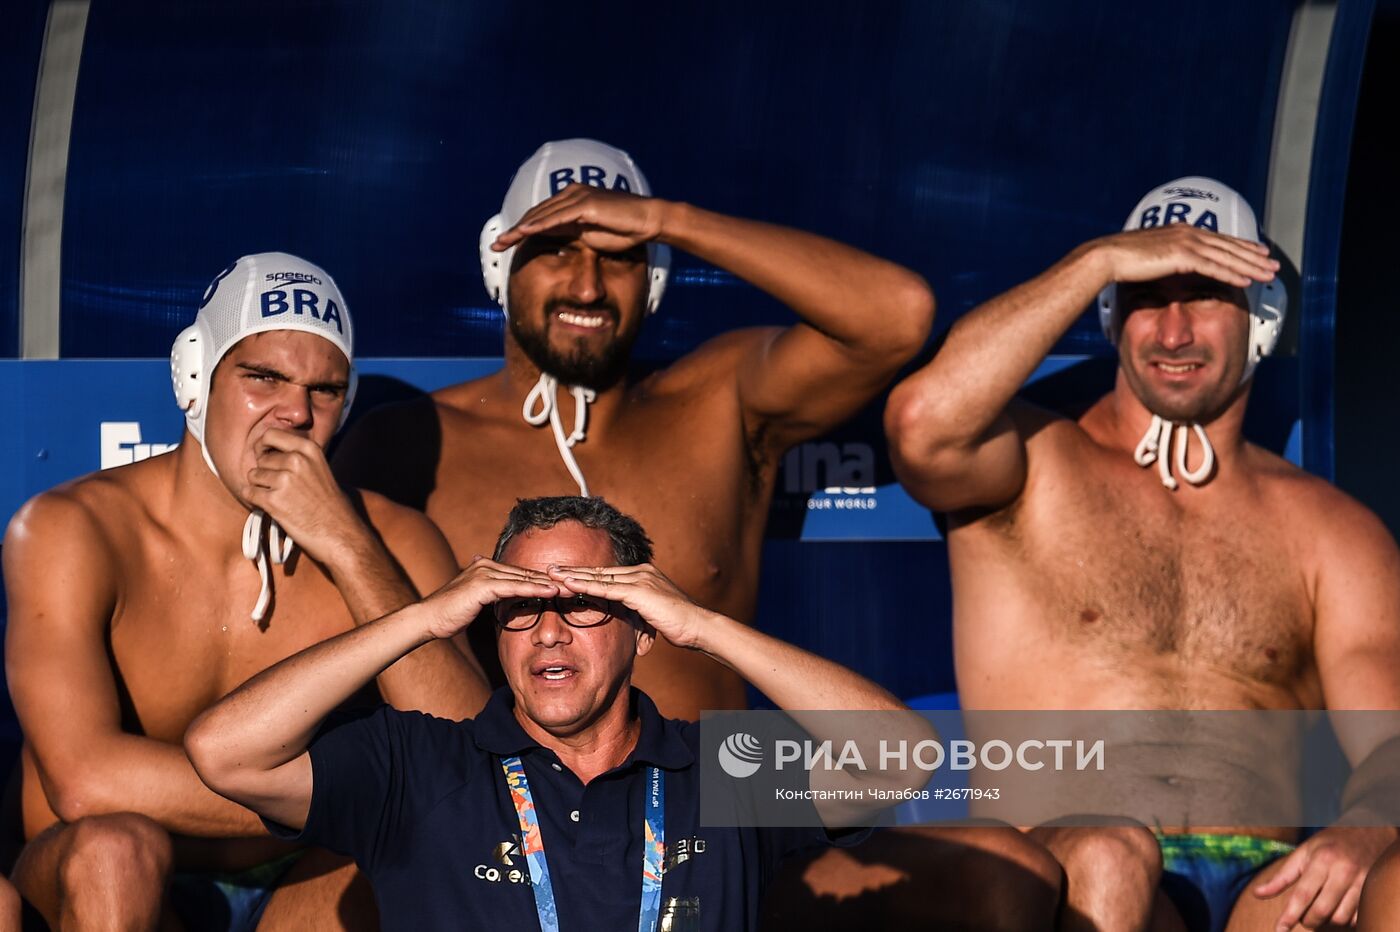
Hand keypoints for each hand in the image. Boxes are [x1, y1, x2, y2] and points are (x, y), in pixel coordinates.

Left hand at [243, 429, 364, 561]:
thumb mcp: (320, 468)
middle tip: (279, 487)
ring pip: (253, 475)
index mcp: (309, 449)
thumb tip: (265, 450)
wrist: (340, 533)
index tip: (264, 456)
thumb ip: (297, 456)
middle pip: (261, 458)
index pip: (271, 434)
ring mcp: (284, 480)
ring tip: (279, 497)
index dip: (263, 445)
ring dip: (260, 487)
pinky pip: (249, 492)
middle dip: (265, 472)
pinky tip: (271, 506)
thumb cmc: (329, 504)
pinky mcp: (273, 501)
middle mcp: (296, 461)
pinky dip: (255, 500)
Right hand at [420, 556, 558, 639]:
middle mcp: (486, 566)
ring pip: (524, 578)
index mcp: (486, 568)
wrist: (427, 619)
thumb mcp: (474, 602)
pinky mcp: (483, 585)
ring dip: (548, 583)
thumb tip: (502, 598)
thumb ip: (489, 596)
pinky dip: (534, 589)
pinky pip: (514, 587)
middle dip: (551, 579)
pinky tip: (551, 592)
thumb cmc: (449, 615)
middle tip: (574, 584)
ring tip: (569, 588)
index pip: (521, 574)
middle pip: (526, 573)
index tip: (563, 586)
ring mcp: (484, 573)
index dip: (542, 580)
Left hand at [492, 183, 667, 253]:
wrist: (648, 221)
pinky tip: (523, 234)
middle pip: (536, 214)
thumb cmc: (624, 229)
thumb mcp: (589, 234)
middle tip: (496, 245)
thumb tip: (551, 239)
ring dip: (519, 229)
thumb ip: (569, 233)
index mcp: (572, 199)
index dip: (521, 230)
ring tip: (502, 242)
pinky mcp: (585, 204)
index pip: (541, 216)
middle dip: (514, 230)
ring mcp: (578, 197)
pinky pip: (556, 218)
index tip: (506, 244)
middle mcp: (572, 193)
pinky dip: (538, 226)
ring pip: (541, 215)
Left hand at [546, 563, 713, 649]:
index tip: (567, 575)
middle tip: (550, 568)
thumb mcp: (656, 617)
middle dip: (574, 570)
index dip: (586, 575)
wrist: (698, 625)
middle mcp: (640, 572)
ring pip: (599, 577)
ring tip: (551, 574)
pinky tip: (569, 585)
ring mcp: (639, 579)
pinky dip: (585, 586)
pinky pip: (606, 588)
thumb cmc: (681, 625)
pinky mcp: (638, 591)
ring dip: (573, 575)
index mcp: (643, 575)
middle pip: (600, 571)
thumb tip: (632, 627)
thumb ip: (642, 615)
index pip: (608, 575)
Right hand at [1089, 224, 1278, 288]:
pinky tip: (1246, 281)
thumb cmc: (1121, 260)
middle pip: (1228, 245)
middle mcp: (1188, 232)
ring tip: (1268, 274)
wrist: (1106, 256)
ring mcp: (1186, 242)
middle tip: (1273, 264)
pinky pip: (1213, 267)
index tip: (1257, 252)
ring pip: (1226, 256)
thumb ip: (1165, 257)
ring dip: (1250, 266)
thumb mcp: (1150, 255)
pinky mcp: (1181, 256)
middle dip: (1253, 256)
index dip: (1241, 246)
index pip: (1218, 239)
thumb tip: (1170, 263)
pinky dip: (1232, 274)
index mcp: (1181, 231)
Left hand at [1252, 826, 1395, 929]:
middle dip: (1308, 920)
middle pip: (1322, 910)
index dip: (1290, 915)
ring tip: (1318, 913)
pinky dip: (1344, 921)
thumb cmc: (1329, 843)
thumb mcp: (1302, 853)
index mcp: (1322, 860)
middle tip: (1302, 918)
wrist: (1367, 831)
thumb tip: (1257, 894)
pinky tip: (1336, 911)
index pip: (1303, 894)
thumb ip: (1281, 876)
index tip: (1280, 929)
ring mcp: (1361, 882)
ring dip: (1325, 922)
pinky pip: (1357, 918)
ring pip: (1340, 918)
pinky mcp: (1372, 891)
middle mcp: (1343, 872)